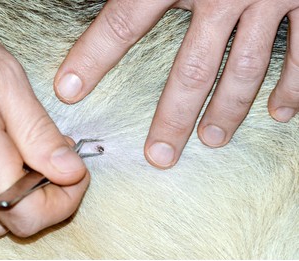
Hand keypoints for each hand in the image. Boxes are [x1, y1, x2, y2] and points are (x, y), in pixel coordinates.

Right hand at [0, 2, 87, 237]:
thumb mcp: (4, 78)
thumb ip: (39, 132)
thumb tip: (69, 170)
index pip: (31, 214)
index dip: (65, 202)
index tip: (76, 173)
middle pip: (16, 223)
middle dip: (49, 197)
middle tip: (56, 159)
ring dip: (22, 199)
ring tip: (28, 158)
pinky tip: (1, 165)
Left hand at [54, 0, 298, 168]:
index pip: (122, 22)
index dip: (92, 58)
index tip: (68, 91)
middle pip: (191, 69)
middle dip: (173, 117)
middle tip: (159, 155)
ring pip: (243, 69)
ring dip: (227, 110)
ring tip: (212, 140)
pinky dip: (293, 85)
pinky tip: (280, 113)